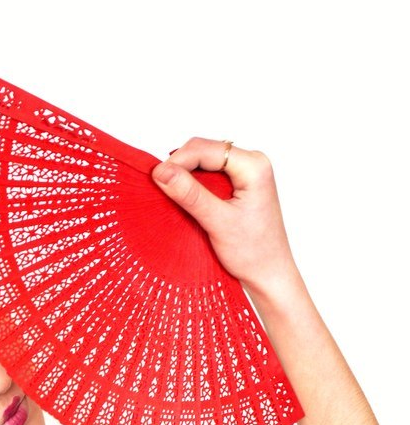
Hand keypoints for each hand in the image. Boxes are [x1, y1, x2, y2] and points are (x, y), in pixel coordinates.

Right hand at [152, 138, 295, 295]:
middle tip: (160, 187)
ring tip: (170, 194)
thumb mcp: (218, 223)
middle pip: (204, 151)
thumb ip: (190, 195)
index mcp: (254, 166)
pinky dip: (193, 184)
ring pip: (204, 162)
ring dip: (185, 175)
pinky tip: (184, 199)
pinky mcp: (238, 185)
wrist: (269, 275)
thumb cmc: (254, 253)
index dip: (178, 160)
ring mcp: (245, 173)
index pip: (206, 149)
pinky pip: (209, 175)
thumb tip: (162, 171)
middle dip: (180, 166)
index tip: (156, 178)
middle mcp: (252, 163)